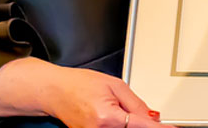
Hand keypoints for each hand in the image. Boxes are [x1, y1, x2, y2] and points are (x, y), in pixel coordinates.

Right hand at [36, 63, 163, 127]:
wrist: (55, 91)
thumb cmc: (78, 84)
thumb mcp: (114, 85)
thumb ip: (136, 104)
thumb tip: (152, 117)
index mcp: (107, 117)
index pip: (142, 127)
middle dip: (143, 125)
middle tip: (147, 117)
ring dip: (131, 125)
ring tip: (119, 110)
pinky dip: (121, 127)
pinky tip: (118, 118)